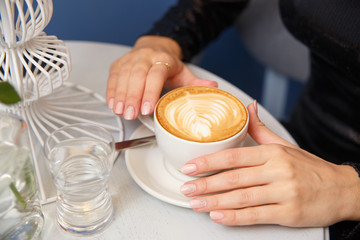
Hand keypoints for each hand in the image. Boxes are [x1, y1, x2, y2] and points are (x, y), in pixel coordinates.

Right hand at [106, 36, 217, 119]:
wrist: (155, 48)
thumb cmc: (169, 65)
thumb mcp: (184, 73)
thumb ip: (196, 83)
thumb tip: (212, 88)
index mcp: (163, 59)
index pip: (156, 74)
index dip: (150, 92)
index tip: (147, 109)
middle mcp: (145, 57)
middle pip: (137, 76)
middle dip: (132, 97)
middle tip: (131, 115)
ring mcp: (131, 59)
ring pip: (123, 76)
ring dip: (120, 96)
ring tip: (120, 112)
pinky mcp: (119, 62)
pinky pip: (113, 76)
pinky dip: (111, 91)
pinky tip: (112, 104)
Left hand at [180, 100, 359, 226]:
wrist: (342, 189)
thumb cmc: (309, 168)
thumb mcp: (284, 145)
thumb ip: (260, 128)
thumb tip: (248, 106)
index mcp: (273, 153)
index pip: (234, 156)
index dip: (209, 161)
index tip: (189, 167)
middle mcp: (278, 171)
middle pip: (234, 178)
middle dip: (206, 184)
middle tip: (186, 188)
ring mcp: (284, 192)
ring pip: (242, 197)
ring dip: (215, 201)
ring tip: (196, 203)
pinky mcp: (289, 212)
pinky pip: (256, 215)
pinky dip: (235, 217)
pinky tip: (218, 216)